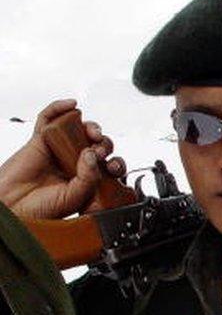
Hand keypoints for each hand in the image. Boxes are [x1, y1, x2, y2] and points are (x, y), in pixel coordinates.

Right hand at [0, 99, 126, 219]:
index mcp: (88, 178)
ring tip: (92, 133)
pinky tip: (70, 105)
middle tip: (101, 151)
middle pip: (97, 144)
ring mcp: (59, 149)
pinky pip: (49, 118)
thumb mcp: (74, 197)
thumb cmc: (41, 209)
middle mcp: (75, 162)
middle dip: (105, 144)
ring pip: (79, 129)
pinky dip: (59, 108)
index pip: (108, 164)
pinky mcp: (40, 140)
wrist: (13, 208)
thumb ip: (88, 178)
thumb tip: (92, 154)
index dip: (115, 162)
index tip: (112, 167)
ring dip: (91, 126)